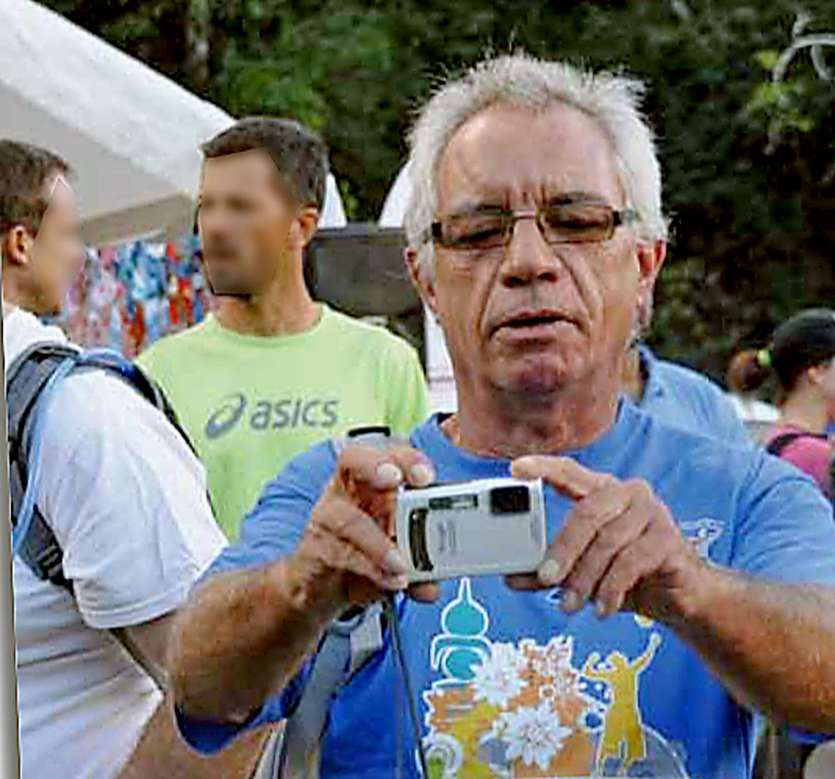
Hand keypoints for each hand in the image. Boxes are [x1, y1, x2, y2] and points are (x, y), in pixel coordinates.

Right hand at [284, 444, 439, 621]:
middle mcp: (345, 491)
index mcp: (371, 480)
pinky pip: (342, 555)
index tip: (426, 476)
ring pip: (349, 519)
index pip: (385, 452)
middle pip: (353, 460)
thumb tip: (434, 583)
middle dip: (377, 466)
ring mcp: (327, 518)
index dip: (405, 457)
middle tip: (397, 481)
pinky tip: (392, 581)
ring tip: (402, 564)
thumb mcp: (397, 550)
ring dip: (379, 543)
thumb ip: (419, 560)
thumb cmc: (363, 553)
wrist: (322, 586)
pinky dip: (372, 570)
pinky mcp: (316, 549)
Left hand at [506, 456, 705, 621]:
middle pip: (586, 513)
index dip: (543, 467)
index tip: (517, 467)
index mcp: (601, 491)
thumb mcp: (582, 571)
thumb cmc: (627, 574)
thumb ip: (549, 570)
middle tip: (546, 577)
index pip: (569, 471)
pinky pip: (632, 562)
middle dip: (563, 549)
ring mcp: (652, 512)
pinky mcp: (669, 538)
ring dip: (585, 578)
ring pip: (608, 542)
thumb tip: (511, 577)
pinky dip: (611, 588)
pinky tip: (602, 608)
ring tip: (570, 604)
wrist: (681, 596)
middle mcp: (627, 493)